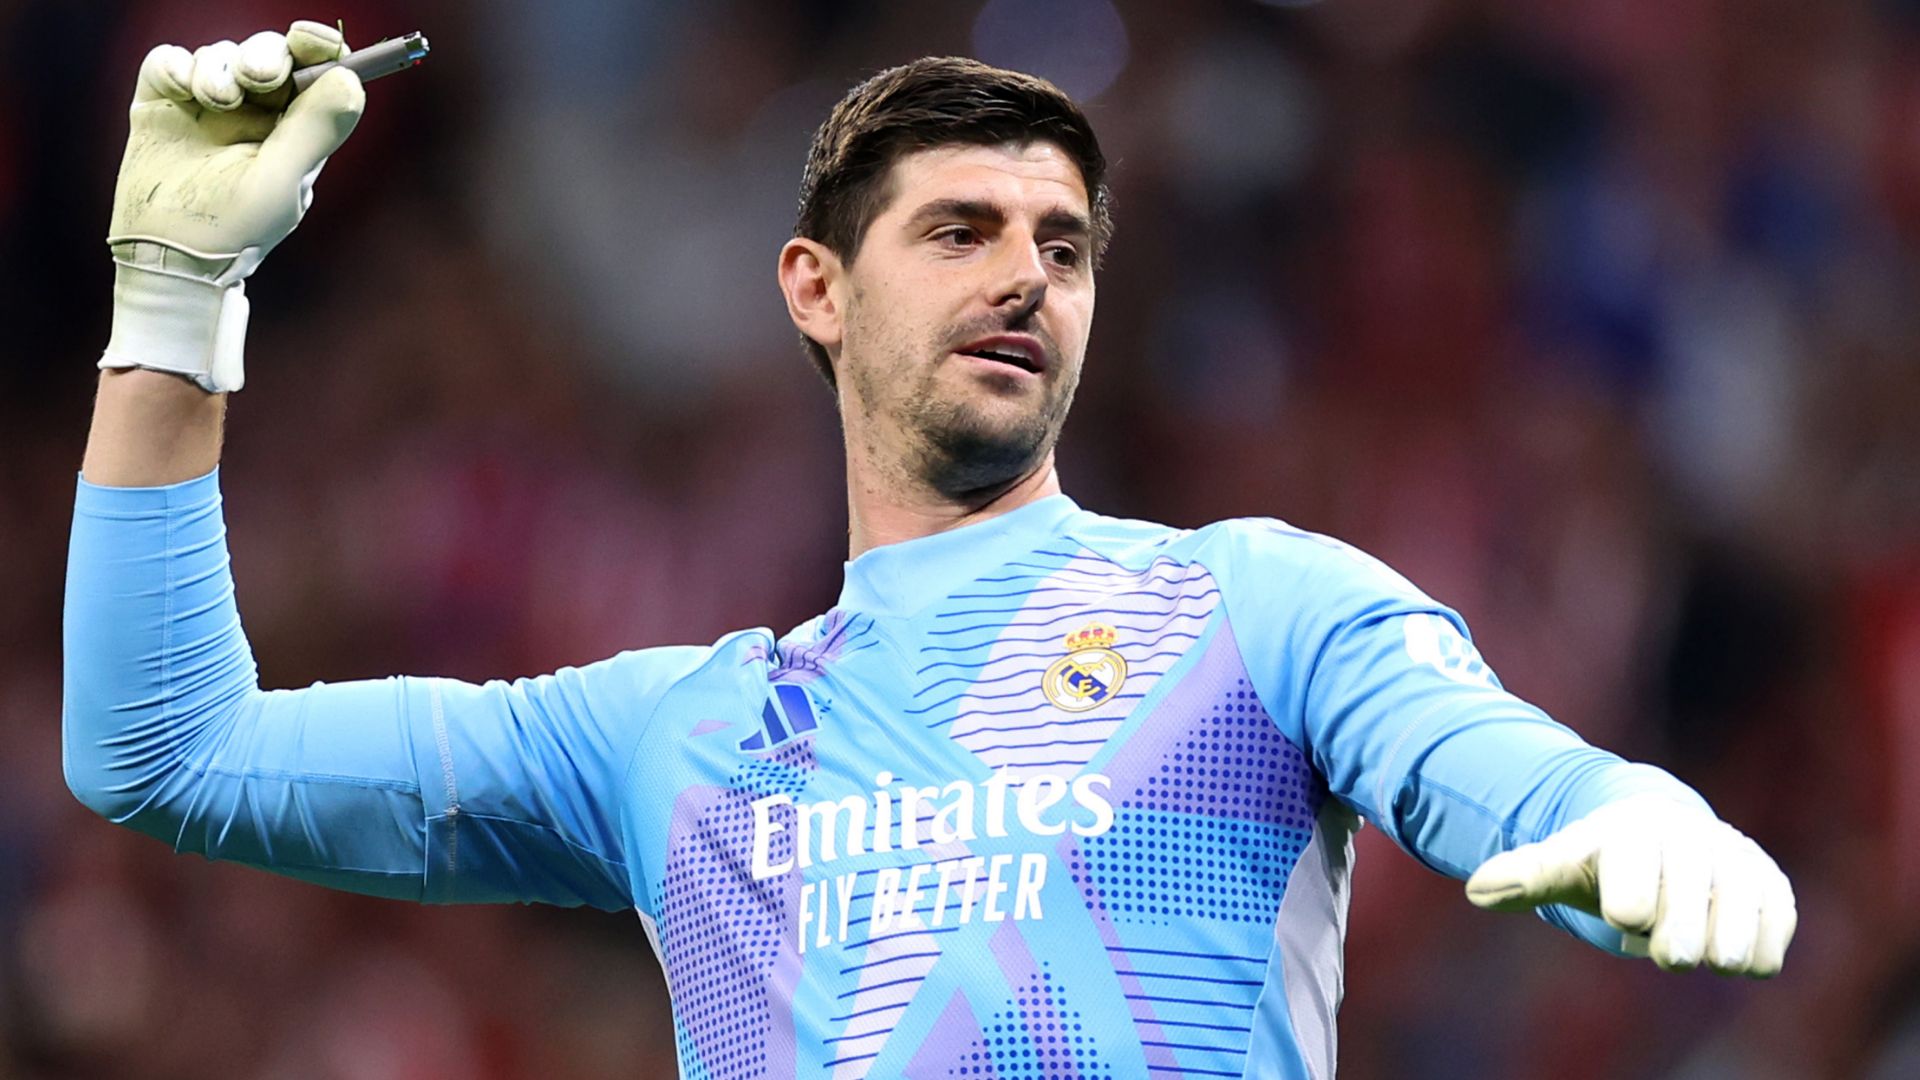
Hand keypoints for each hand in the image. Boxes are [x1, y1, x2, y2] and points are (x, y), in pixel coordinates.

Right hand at [100, 22, 364, 392]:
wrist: (173, 254)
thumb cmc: (239, 228)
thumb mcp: (283, 181)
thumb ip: (315, 129)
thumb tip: (350, 79)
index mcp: (296, 126)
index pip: (315, 70)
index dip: (318, 46)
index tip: (315, 39)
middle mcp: (256, 110)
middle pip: (268, 51)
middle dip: (265, 54)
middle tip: (259, 78)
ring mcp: (207, 103)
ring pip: (219, 52)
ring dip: (219, 67)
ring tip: (214, 100)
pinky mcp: (162, 102)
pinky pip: (169, 59)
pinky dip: (175, 65)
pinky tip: (182, 90)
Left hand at [1465, 794, 1796, 975]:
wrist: (1665, 835)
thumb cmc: (1606, 859)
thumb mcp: (1563, 863)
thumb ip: (1523, 876)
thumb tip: (1476, 889)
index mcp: (1635, 833)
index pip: (1636, 876)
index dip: (1631, 900)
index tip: (1624, 916)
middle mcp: (1692, 840)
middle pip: (1691, 903)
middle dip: (1679, 931)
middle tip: (1669, 953)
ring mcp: (1737, 862)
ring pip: (1743, 920)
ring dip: (1724, 943)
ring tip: (1709, 953)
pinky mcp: (1772, 887)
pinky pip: (1776, 932)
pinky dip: (1761, 947)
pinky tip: (1740, 952)